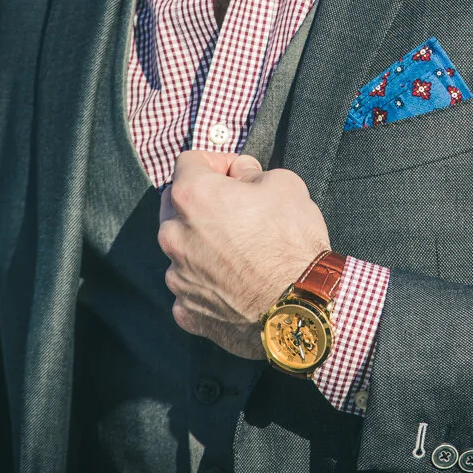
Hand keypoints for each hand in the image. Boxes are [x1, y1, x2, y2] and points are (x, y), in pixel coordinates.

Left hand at [158, 150, 330, 357]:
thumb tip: (239, 173)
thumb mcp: (283, 184)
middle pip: (176, 204)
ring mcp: (176, 276)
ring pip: (181, 247)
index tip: (236, 173)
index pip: (189, 161)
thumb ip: (250, 171)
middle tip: (236, 209)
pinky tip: (236, 281)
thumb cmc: (291, 242)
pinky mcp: (184, 310)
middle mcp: (173, 234)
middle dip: (202, 201)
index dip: (216, 162)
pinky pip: (190, 285)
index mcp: (193, 196)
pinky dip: (207, 280)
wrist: (299, 310)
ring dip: (202, 242)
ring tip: (239, 250)